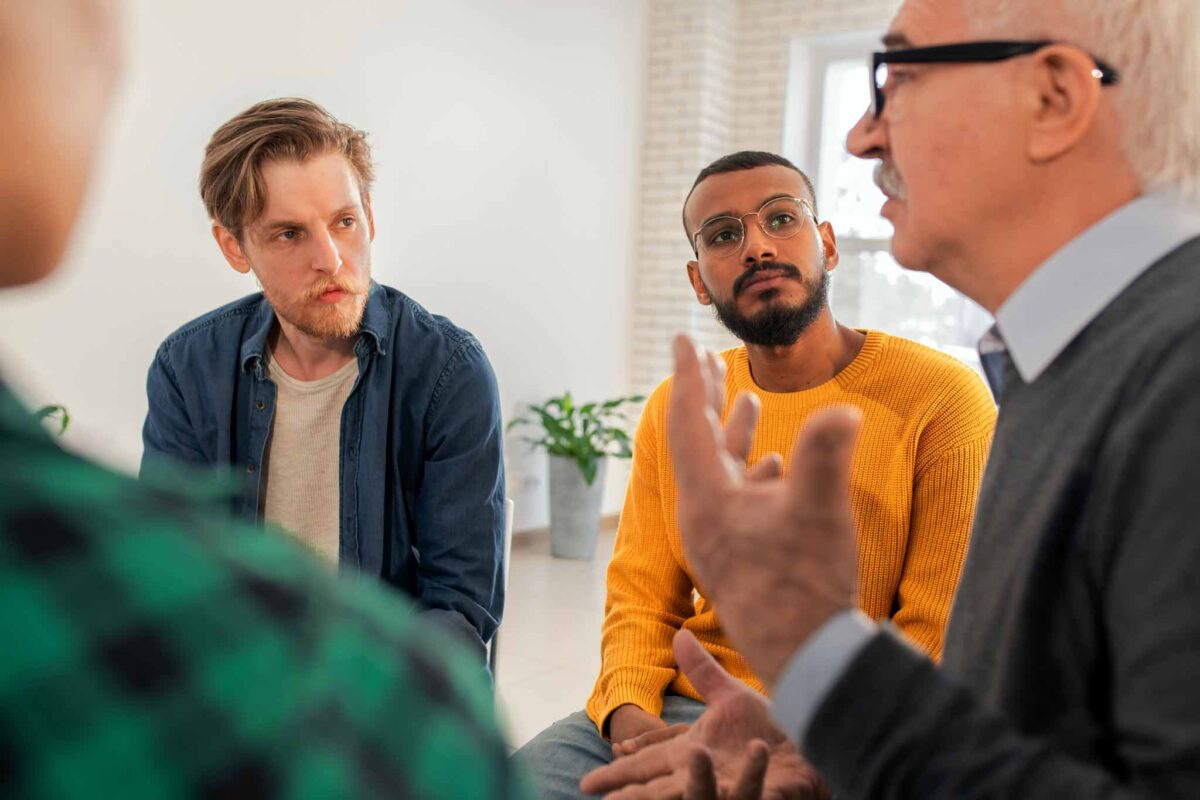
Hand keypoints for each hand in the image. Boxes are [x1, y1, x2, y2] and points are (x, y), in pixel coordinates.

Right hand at [582, 630, 825, 798]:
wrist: (811, 746)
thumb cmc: (768, 729)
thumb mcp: (730, 697)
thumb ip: (702, 671)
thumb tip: (678, 635)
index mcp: (693, 754)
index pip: (648, 764)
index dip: (621, 773)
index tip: (588, 783)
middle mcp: (709, 777)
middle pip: (664, 791)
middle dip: (637, 798)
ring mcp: (736, 791)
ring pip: (707, 795)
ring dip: (699, 781)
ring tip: (695, 757)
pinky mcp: (767, 796)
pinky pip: (759, 792)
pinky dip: (756, 775)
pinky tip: (758, 752)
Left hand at [666, 335, 861, 685]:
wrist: (807, 661)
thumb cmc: (805, 589)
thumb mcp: (818, 514)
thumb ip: (825, 456)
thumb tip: (843, 411)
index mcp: (707, 500)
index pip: (690, 424)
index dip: (690, 378)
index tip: (683, 340)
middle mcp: (704, 516)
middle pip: (698, 443)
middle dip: (705, 398)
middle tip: (705, 359)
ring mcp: (720, 538)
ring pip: (719, 471)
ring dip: (731, 433)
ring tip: (742, 399)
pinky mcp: (740, 556)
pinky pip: (738, 499)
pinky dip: (752, 472)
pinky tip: (773, 465)